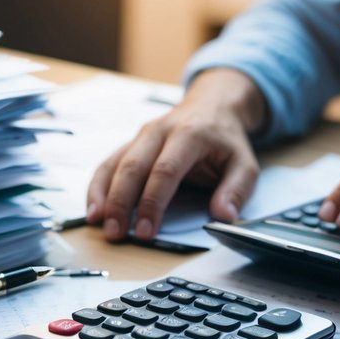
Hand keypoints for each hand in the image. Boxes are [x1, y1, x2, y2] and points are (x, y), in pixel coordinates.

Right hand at [87, 68, 265, 241]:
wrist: (212, 106)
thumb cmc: (225, 139)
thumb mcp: (245, 163)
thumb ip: (237, 190)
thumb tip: (224, 217)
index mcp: (189, 135)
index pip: (165, 170)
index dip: (152, 202)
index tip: (146, 230)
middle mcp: (160, 131)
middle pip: (133, 167)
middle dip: (121, 202)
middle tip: (116, 233)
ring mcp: (141, 136)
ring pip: (114, 163)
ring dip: (103, 195)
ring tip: (99, 222)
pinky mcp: (131, 143)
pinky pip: (108, 164)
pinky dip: (98, 187)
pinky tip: (94, 208)